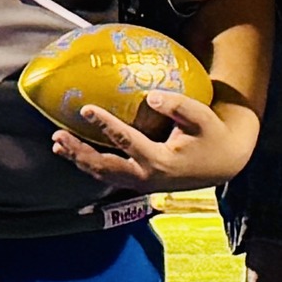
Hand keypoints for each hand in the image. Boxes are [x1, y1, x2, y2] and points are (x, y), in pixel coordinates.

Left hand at [51, 91, 253, 192]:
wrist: (223, 164)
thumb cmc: (212, 136)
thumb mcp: (202, 117)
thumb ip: (179, 106)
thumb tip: (152, 97)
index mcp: (160, 162)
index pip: (127, 142)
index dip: (105, 125)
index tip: (86, 109)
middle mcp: (146, 178)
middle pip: (105, 167)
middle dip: (79, 152)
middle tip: (58, 136)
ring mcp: (141, 184)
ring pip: (103, 175)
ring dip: (78, 160)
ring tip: (58, 144)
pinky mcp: (139, 183)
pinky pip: (108, 176)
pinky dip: (89, 165)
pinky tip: (73, 153)